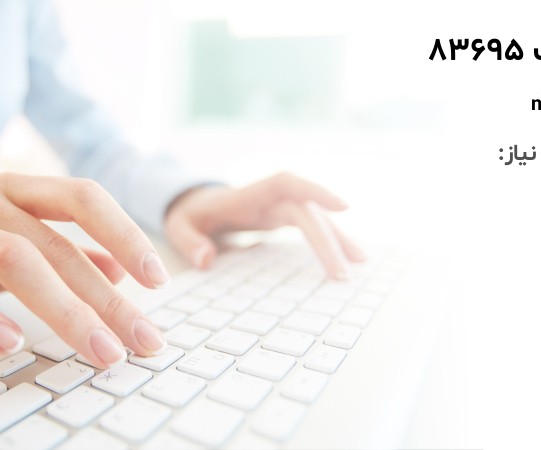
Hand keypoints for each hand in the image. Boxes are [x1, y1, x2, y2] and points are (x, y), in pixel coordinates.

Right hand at [0, 173, 168, 366]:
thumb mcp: (27, 246)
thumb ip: (73, 254)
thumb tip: (124, 273)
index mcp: (18, 190)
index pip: (82, 197)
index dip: (125, 233)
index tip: (158, 279)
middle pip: (53, 244)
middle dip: (104, 298)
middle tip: (138, 338)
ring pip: (9, 259)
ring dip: (61, 309)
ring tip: (95, 348)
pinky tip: (10, 342)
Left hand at [164, 172, 365, 277]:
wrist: (195, 204)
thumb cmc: (190, 214)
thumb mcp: (178, 226)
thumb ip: (188, 241)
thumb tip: (206, 259)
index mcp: (249, 194)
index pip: (287, 184)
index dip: (315, 191)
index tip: (344, 207)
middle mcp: (271, 197)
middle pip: (307, 211)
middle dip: (328, 239)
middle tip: (343, 273)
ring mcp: (280, 207)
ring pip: (317, 218)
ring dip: (339, 238)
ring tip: (361, 262)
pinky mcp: (285, 218)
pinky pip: (313, 226)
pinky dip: (330, 241)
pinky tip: (348, 258)